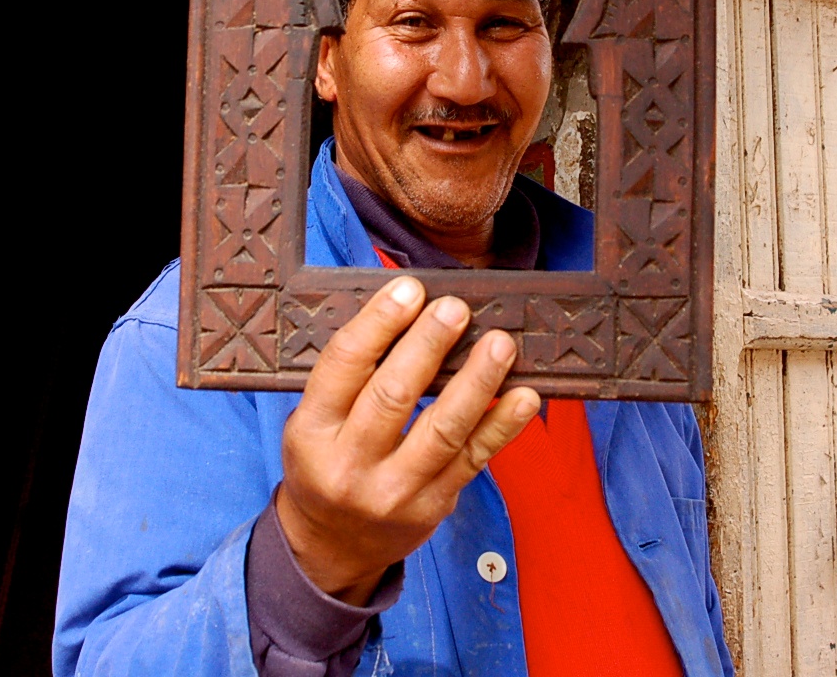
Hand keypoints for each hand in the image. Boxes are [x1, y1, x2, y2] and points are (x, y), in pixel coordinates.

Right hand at [276, 275, 539, 605]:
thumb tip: (408, 308)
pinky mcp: (434, 505)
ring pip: (443, 429)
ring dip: (477, 382)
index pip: (343, 366)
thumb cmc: (328, 463)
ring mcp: (394, 491)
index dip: (378, 323)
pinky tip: (526, 396)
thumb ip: (351, 377)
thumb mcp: (315, 422)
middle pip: (393, 395)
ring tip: (500, 343)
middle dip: (428, 345)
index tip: (408, 289)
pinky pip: (475, 459)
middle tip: (456, 308)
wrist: (334, 547)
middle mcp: (349, 464)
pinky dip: (504, 425)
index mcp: (311, 432)